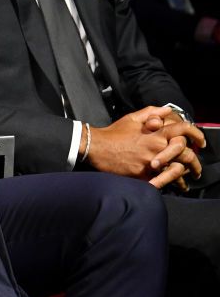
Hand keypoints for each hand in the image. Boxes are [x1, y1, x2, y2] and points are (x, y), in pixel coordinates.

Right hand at [88, 106, 203, 188]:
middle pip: (186, 154)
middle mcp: (156, 147)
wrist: (96, 147)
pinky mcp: (143, 175)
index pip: (183, 130)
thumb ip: (151, 112)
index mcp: (155, 133)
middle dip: (195, 162)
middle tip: (196, 167)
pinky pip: (162, 181)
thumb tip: (168, 110)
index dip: (196, 134)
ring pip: (177, 170)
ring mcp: (150, 162)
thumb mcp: (131, 118)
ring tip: (188, 180)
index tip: (200, 142)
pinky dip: (170, 184)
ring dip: (185, 174)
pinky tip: (174, 186)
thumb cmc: (113, 133)